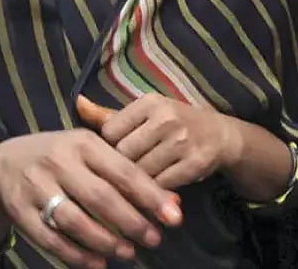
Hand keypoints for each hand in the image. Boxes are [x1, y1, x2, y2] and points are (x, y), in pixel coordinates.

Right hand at [0, 130, 182, 268]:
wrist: (6, 163)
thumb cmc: (62, 157)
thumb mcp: (92, 153)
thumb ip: (129, 174)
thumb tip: (173, 203)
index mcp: (83, 142)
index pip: (123, 170)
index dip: (151, 196)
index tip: (174, 217)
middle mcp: (58, 161)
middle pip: (100, 197)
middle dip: (132, 222)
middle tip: (154, 240)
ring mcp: (36, 186)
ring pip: (74, 220)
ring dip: (105, 241)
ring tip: (128, 253)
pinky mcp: (20, 210)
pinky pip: (50, 239)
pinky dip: (76, 255)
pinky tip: (98, 263)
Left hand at [99, 94, 241, 190]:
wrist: (220, 136)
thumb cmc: (172, 124)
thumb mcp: (143, 114)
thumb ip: (108, 115)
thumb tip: (78, 103)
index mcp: (149, 103)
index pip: (110, 132)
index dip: (108, 148)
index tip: (113, 155)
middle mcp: (166, 118)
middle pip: (124, 155)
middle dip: (119, 170)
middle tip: (120, 178)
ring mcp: (182, 141)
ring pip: (141, 173)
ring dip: (135, 186)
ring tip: (133, 188)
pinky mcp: (194, 164)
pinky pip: (161, 186)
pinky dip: (153, 194)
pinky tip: (150, 195)